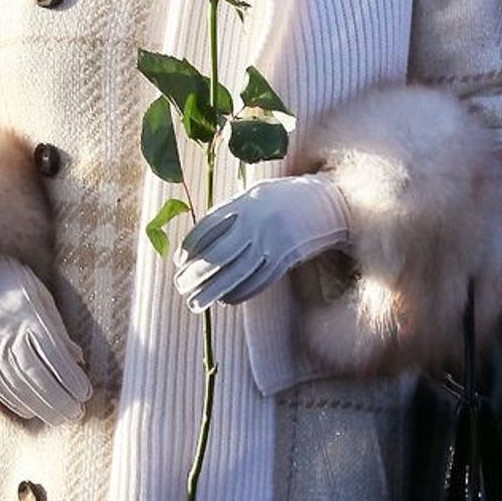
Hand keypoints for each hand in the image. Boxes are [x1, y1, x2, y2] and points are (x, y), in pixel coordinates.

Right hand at [0, 255, 90, 423]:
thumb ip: (59, 329)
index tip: (85, 393)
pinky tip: (29, 411)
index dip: (69, 376)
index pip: (52, 353)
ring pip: (15, 382)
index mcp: (28, 316)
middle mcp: (8, 333)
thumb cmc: (15, 284)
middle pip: (34, 373)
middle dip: (56, 397)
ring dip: (38, 404)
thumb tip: (78, 359)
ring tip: (58, 418)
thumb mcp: (42, 297)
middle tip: (76, 413)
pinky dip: (12, 399)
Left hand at [173, 174, 348, 311]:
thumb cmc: (277, 200)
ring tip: (195, 303)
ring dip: (214, 290)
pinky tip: (225, 299)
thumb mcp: (250, 197)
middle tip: (180, 286)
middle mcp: (258, 225)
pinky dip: (240, 293)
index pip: (210, 228)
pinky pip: (259, 281)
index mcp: (246, 204)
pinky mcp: (285, 260)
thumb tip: (188, 251)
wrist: (323, 203)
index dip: (191, 246)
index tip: (178, 261)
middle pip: (221, 255)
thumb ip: (223, 218)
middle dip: (197, 274)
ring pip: (238, 273)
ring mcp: (273, 244)